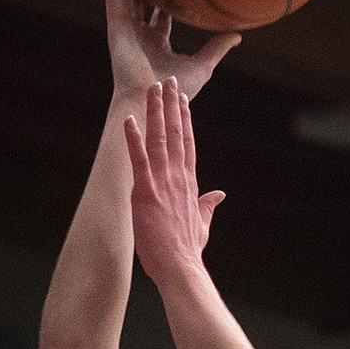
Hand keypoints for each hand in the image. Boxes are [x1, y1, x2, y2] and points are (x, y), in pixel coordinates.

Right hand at [101, 0, 238, 103]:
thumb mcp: (202, 65)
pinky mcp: (116, 25)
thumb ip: (216, 48)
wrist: (152, 99)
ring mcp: (127, 29)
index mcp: (158, 44)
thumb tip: (237, 35)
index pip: (162, 14)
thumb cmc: (176, 90)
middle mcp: (141, 35)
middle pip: (142, 1)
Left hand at [126, 79, 225, 286]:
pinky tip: (128, 119)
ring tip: (153, 89)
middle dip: (171, 105)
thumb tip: (220, 194)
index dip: (185, 120)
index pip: (188, 144)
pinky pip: (138, 159)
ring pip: (159, 139)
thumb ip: (209, 206)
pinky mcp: (146, 192)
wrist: (181, 267)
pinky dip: (133, 138)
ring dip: (155, 112)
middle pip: (176, 133)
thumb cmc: (188, 250)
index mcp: (190, 184)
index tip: (183, 100)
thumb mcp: (203, 224)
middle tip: (168, 81)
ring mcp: (163, 183)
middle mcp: (179, 177)